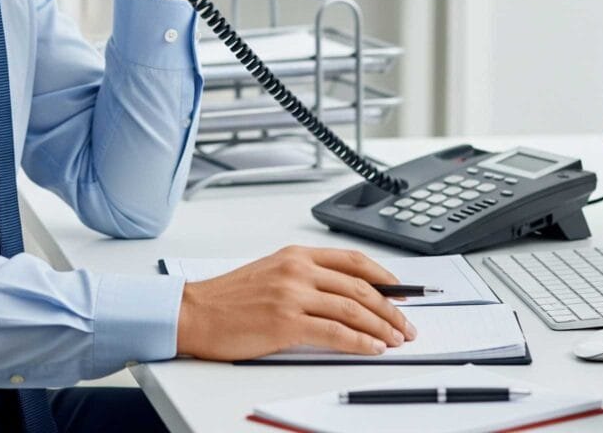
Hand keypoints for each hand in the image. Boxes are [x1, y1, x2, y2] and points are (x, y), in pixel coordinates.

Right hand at [176, 245, 416, 360]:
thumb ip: (306, 278)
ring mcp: (291, 295)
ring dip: (382, 326)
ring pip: (352, 309)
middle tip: (407, 324)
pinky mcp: (285, 323)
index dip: (384, 277)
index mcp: (295, 254)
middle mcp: (297, 269)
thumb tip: (346, 295)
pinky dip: (360, 342)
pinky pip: (335, 333)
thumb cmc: (230, 298)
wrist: (195, 312)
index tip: (403, 291)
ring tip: (396, 339)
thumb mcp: (271, 273)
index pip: (352, 260)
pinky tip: (372, 348)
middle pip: (359, 286)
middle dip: (391, 307)